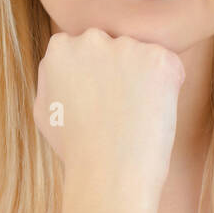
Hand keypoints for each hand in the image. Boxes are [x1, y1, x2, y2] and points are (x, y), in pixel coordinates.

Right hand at [33, 27, 184, 212]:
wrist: (108, 174)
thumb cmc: (75, 150)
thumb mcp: (44, 110)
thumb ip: (52, 78)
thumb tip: (64, 67)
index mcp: (60, 48)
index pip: (83, 48)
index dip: (94, 76)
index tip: (97, 101)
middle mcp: (91, 39)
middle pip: (114, 47)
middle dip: (119, 70)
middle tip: (119, 109)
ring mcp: (127, 46)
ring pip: (142, 56)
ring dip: (144, 79)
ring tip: (135, 117)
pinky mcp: (159, 59)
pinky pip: (170, 67)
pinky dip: (168, 88)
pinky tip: (152, 114)